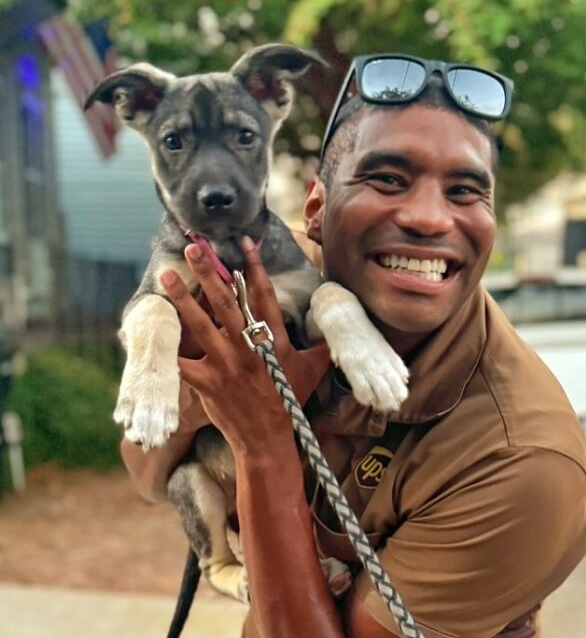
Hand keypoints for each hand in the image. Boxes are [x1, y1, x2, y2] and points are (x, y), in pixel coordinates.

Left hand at [160, 237, 329, 453]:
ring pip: (199, 323)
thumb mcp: (313, 369)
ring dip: (182, 297)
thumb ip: (322, 344)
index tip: (243, 243)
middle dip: (208, 272)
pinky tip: (156, 325)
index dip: (254, 266)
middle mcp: (248, 346)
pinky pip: (182, 359)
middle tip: (194, 248)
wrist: (267, 436)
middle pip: (225, 301)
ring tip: (166, 275)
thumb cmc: (289, 399)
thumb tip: (336, 325)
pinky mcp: (206, 382)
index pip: (263, 295)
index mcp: (273, 339)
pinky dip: (169, 344)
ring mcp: (225, 364)